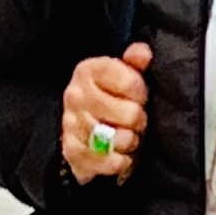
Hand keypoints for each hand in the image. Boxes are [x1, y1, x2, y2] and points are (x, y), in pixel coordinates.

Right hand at [62, 43, 152, 182]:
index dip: (141, 93)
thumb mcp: (121, 75)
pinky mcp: (72, 151)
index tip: (139, 97)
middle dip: (139, 120)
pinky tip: (122, 156)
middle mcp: (76, 95)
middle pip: (129, 114)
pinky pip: (107, 161)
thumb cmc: (108, 98)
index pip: (130, 82)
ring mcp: (72, 124)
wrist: (80, 129)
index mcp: (88, 71)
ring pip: (119, 139)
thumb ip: (134, 62)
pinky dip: (120, 162)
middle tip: (137, 121)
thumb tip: (143, 52)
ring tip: (129, 137)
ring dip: (130, 142)